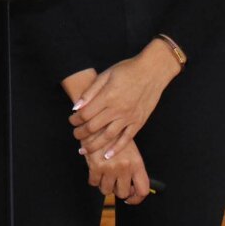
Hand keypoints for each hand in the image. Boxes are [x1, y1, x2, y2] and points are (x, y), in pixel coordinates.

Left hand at [69, 39, 180, 158]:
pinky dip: (116, 148)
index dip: (75, 120)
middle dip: (81, 133)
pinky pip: (127, 138)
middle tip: (75, 135)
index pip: (85, 114)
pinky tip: (108, 155)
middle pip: (94, 127)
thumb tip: (76, 106)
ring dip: (94, 145)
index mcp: (107, 97)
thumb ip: (90, 92)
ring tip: (85, 150)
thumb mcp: (105, 75)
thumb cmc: (127, 70)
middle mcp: (117, 110)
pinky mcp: (139, 122)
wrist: (153, 71)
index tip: (71, 121)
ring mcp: (129, 117)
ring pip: (108, 136)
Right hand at [85, 138, 149, 204]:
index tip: (130, 198)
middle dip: (116, 190)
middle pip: (122, 193)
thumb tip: (130, 185)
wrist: (98, 121)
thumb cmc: (113, 133)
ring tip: (102, 176)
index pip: (142, 190)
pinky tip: (94, 172)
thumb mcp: (129, 148)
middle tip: (113, 183)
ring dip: (104, 185)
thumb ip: (132, 166)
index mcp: (136, 163)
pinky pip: (93, 182)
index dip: (136, 198)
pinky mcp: (95, 166)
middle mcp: (125, 167)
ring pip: (106, 190)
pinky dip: (93, 180)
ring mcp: (110, 167)